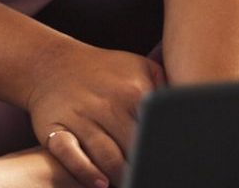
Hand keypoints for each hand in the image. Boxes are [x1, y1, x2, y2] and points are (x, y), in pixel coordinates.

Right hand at [24, 40, 166, 186]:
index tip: (174, 166)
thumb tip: (187, 111)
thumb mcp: (138, 67)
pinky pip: (70, 154)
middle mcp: (107, 104)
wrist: (51, 64)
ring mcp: (80, 117)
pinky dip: (85, 172)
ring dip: (122, 176)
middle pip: (135, 148)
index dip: (165, 150)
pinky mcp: (55, 128)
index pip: (157, 129)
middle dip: (146, 167)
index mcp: (134, 91)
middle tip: (153, 178)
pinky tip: (101, 185)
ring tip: (132, 184)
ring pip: (107, 156)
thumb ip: (164, 86)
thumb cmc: (102, 71)